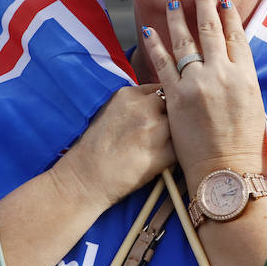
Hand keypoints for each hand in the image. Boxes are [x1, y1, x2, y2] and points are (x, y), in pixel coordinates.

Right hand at [53, 84, 173, 207]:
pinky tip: (163, 159)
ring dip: (177, 134)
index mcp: (129, 94)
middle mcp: (145, 107)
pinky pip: (181, 147)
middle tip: (165, 130)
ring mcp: (156, 129)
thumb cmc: (92, 148)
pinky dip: (178, 153)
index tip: (161, 113)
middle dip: (172, 115)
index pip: (159, 88)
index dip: (163, 102)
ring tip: (163, 145)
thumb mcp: (108, 111)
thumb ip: (132, 103)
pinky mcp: (164, 153)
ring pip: (180, 124)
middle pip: (173, 103)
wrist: (85, 177)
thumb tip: (150, 102)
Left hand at [140, 0, 266, 195]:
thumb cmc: (246, 150)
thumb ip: (243, 85)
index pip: (237, 37)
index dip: (229, 15)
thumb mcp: (255, 111)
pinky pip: (163, 65)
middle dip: (205, 2)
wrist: (226, 176)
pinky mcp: (176, 97)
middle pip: (212, 29)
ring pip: (187, 41)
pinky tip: (149, 30)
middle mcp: (224, 74)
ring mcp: (198, 84)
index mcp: (247, 78)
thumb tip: (234, 69)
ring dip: (179, 17)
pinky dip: (155, 46)